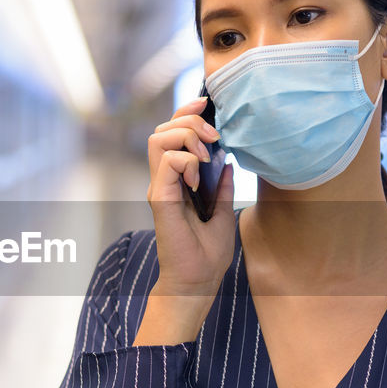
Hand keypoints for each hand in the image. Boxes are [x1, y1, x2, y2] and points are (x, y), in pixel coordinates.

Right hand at [144, 97, 236, 297]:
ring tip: (206, 156)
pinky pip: (167, 161)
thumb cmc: (206, 255)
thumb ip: (222, 187)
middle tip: (214, 136)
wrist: (197, 283)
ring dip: (186, 137)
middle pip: (163, 127)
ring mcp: (160, 188)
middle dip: (189, 119)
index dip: (187, 111)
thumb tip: (228, 163)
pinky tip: (199, 180)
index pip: (172, 132)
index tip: (208, 104)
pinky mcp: (160, 198)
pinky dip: (186, 162)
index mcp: (178, 180)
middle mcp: (164, 180)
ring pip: (158, 138)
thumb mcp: (223, 213)